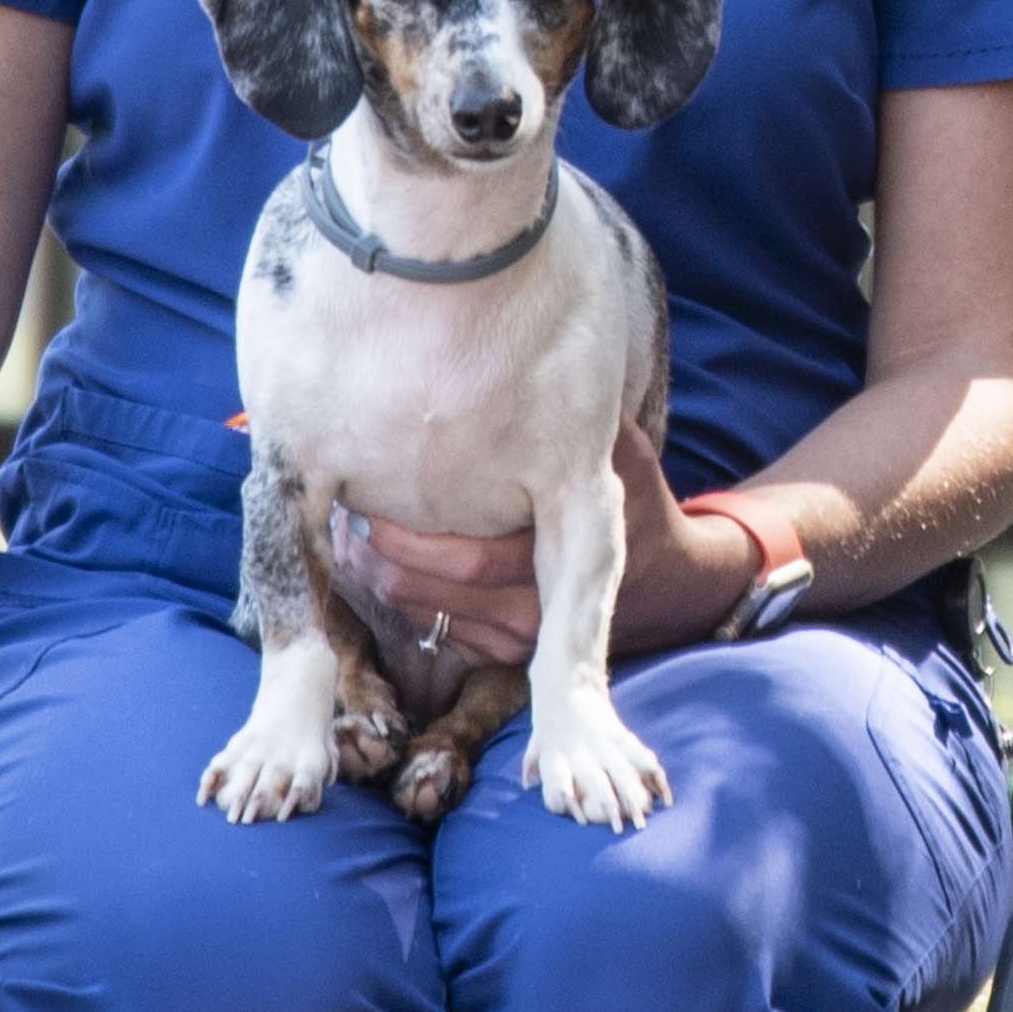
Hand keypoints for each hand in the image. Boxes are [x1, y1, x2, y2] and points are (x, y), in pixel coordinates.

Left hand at [323, 415, 764, 661]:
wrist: (668, 582)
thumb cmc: (638, 501)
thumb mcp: (620, 449)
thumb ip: (576, 413)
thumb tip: (522, 358)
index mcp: (559, 554)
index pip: (465, 555)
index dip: (409, 529)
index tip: (370, 485)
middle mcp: (532, 608)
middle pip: (427, 587)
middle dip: (374, 548)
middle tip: (344, 502)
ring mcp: (513, 637)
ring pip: (419, 612)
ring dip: (374, 574)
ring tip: (348, 527)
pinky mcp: (499, 653)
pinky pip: (432, 630)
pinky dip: (398, 596)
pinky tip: (377, 560)